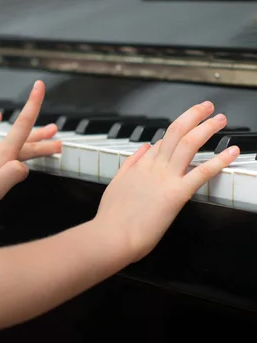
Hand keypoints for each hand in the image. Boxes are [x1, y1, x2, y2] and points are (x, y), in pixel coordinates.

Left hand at [0, 81, 60, 221]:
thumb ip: (10, 177)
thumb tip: (24, 166)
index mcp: (2, 156)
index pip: (22, 127)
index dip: (33, 105)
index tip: (40, 86)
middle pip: (25, 140)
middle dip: (43, 139)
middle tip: (60, 142)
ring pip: (12, 140)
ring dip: (31, 136)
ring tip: (48, 131)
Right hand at [94, 101, 239, 263]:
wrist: (112, 235)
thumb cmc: (112, 218)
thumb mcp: (116, 183)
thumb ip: (131, 164)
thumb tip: (143, 147)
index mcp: (141, 165)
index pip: (162, 141)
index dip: (178, 133)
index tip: (189, 128)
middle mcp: (154, 166)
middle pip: (177, 132)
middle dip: (194, 115)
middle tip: (207, 107)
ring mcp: (166, 178)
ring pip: (189, 143)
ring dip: (207, 128)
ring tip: (220, 119)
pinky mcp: (176, 194)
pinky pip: (201, 172)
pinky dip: (219, 160)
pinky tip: (231, 152)